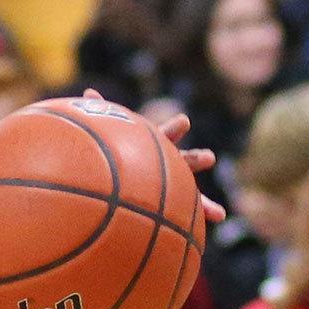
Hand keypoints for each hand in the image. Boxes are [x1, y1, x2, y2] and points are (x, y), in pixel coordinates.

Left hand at [83, 90, 223, 222]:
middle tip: (209, 158)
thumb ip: (101, 111)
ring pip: (193, 188)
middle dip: (196, 158)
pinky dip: (208, 210)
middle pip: (185, 158)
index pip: (169, 134)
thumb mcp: (113, 129)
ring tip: (219, 209)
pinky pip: (193, 206)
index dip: (174, 128)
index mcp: (158, 143)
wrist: (126, 169)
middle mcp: (172, 159)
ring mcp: (176, 177)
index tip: (183, 122)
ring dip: (206, 198)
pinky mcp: (177, 195)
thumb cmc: (124, 147)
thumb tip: (88, 92)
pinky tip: (220, 216)